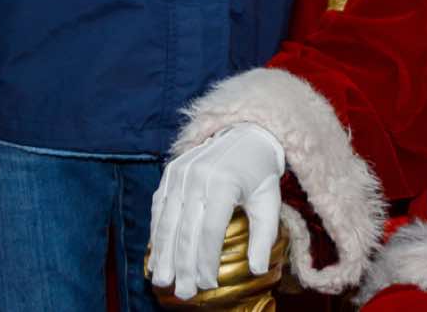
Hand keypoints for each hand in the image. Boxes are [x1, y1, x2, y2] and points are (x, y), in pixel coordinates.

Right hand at [148, 123, 285, 300]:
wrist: (245, 133)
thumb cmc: (259, 173)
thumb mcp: (269, 201)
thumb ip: (264, 235)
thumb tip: (257, 270)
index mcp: (223, 183)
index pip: (210, 231)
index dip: (207, 261)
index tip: (208, 285)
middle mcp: (197, 177)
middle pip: (186, 231)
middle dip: (184, 266)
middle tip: (183, 293)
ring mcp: (180, 174)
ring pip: (167, 222)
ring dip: (164, 256)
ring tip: (163, 282)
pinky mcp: (170, 174)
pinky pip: (159, 209)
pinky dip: (156, 235)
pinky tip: (157, 257)